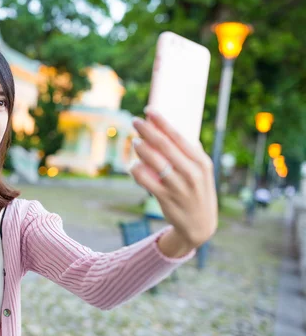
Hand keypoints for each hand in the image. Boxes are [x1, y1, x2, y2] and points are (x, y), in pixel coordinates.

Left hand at [129, 107, 217, 247]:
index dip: (161, 122)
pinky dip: (137, 170)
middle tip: (135, 121)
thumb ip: (191, 152)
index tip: (149, 110)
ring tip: (135, 141)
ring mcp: (179, 186)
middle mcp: (192, 173)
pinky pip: (146, 180)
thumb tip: (174, 131)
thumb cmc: (197, 191)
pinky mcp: (166, 198)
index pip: (178, 136)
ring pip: (153, 161)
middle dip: (147, 130)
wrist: (200, 225)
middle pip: (164, 145)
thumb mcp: (201, 172)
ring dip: (141, 148)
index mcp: (201, 162)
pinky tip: (134, 165)